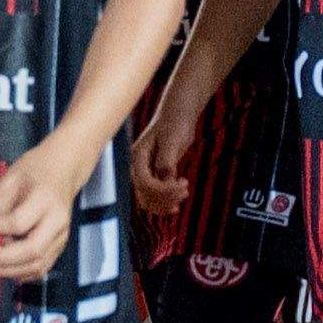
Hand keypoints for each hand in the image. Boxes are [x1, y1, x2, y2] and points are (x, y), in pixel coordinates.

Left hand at [0, 136, 87, 278]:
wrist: (65, 169)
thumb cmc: (35, 170)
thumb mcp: (11, 177)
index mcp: (45, 199)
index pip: (19, 223)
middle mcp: (58, 221)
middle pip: (32, 251)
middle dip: (2, 260)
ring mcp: (62, 236)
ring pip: (38, 265)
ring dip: (9, 271)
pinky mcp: (60, 245)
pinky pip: (42, 267)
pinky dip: (22, 273)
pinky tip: (4, 270)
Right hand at [130, 101, 197, 220]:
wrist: (176, 116)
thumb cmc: (175, 124)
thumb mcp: (172, 140)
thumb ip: (166, 160)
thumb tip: (165, 179)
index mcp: (137, 156)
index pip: (145, 183)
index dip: (164, 190)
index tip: (184, 183)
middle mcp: (136, 166)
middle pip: (144, 194)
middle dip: (165, 198)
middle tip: (186, 191)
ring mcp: (143, 172)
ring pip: (147, 199)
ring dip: (164, 203)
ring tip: (184, 194)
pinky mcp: (151, 175)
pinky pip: (152, 196)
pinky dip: (163, 204)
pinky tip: (175, 206)